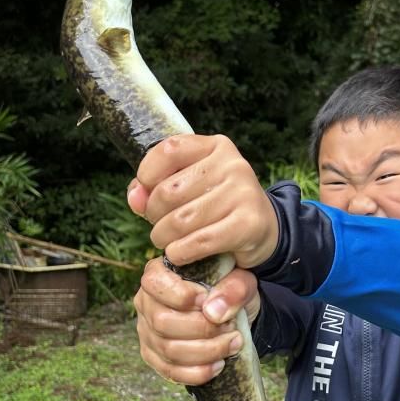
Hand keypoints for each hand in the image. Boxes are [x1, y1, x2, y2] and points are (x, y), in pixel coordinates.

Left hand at [127, 134, 277, 268]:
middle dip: (154, 216)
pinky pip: (199, 242)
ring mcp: (244, 193)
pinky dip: (181, 252)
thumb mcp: (190, 186)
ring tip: (169, 242)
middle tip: (162, 226)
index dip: (147, 175)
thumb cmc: (217, 205)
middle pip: (168, 191)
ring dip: (165, 239)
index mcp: (216, 147)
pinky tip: (180, 254)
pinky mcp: (249, 223)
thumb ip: (156, 187)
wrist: (264, 229)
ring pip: (181, 220)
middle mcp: (233, 165)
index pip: (168, 150)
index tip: (147, 194)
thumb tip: (136, 198)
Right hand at [133, 257, 260, 385]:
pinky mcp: (154, 356)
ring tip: (233, 343)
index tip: (208, 300)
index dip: (182, 295)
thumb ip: (234, 288)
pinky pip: (170, 371)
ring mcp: (146, 331)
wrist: (231, 310)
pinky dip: (197, 372)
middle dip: (202, 329)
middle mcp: (146, 302)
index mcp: (159, 273)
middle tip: (231, 327)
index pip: (155, 283)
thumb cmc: (230, 288)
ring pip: (168, 350)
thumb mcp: (241, 279)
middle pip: (162, 322)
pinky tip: (219, 364)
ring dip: (206, 351)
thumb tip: (213, 313)